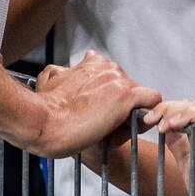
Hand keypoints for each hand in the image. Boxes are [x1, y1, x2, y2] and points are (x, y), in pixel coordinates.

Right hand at [28, 49, 161, 158]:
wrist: (42, 123)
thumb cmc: (45, 110)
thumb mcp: (51, 82)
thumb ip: (63, 74)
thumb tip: (64, 70)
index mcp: (91, 63)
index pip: (113, 78)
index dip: (109, 98)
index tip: (99, 112)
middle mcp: (107, 68)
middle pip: (127, 88)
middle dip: (120, 108)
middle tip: (104, 126)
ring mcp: (118, 81)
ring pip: (139, 98)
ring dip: (129, 115)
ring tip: (111, 132)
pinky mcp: (126, 96)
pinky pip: (152, 101)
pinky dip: (146, 116)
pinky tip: (132, 128)